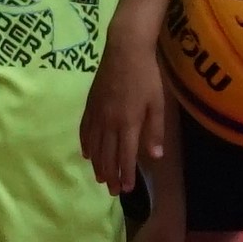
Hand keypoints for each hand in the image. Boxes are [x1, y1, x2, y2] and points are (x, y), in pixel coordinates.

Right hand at [80, 59, 165, 195]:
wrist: (125, 50)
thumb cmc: (146, 76)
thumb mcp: (157, 104)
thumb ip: (155, 131)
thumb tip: (155, 157)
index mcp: (128, 124)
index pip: (125, 157)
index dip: (125, 175)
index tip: (126, 189)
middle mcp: (109, 123)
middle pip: (108, 156)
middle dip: (110, 175)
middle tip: (112, 191)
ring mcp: (97, 115)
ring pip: (95, 147)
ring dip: (97, 165)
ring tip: (100, 178)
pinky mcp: (90, 106)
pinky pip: (85, 131)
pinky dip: (86, 145)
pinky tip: (87, 154)